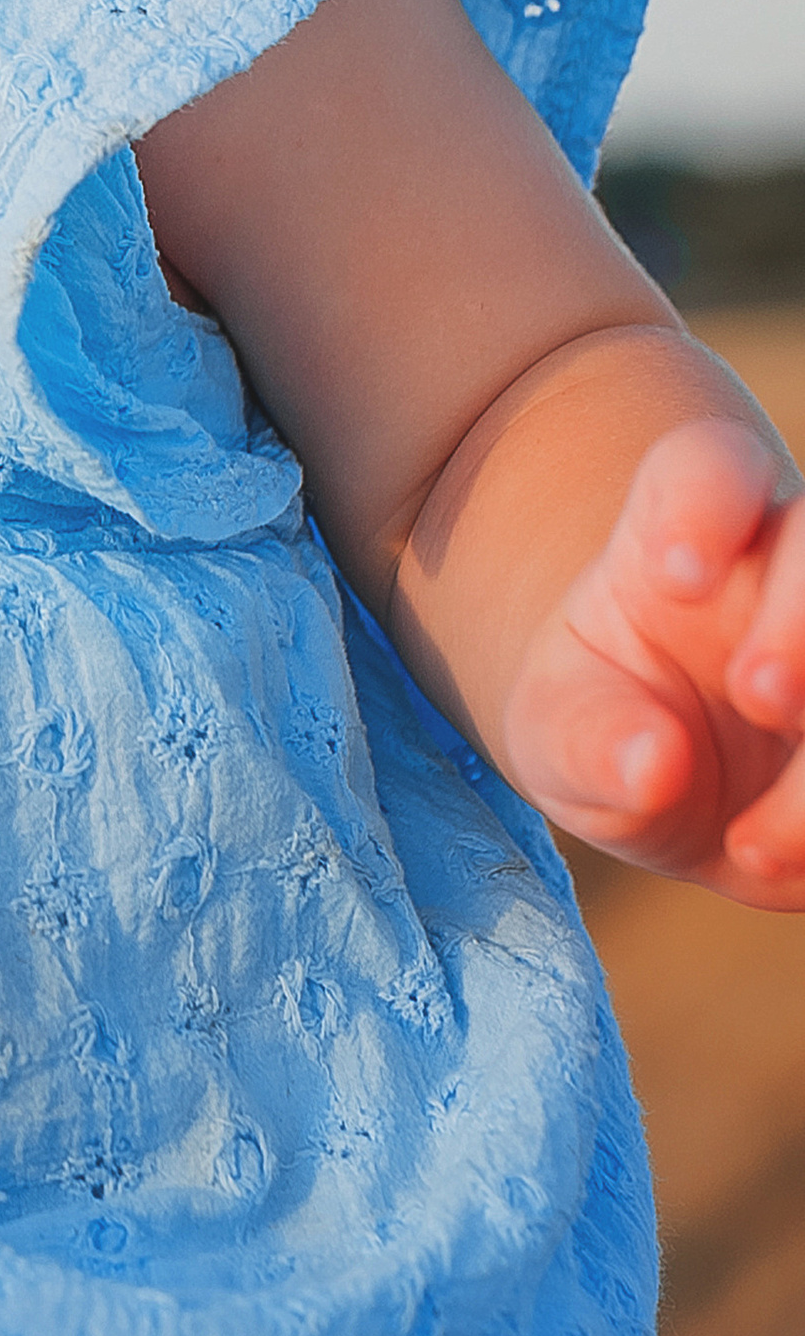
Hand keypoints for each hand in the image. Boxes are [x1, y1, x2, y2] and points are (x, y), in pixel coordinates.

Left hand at [504, 419, 804, 903]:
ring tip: (752, 845)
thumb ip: (587, 738)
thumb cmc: (598, 723)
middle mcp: (786, 571)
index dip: (704, 505)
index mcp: (687, 535)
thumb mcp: (555, 733)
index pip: (709, 467)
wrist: (664, 784)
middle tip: (759, 695)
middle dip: (803, 618)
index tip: (671, 577)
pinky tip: (775, 868)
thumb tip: (652, 761)